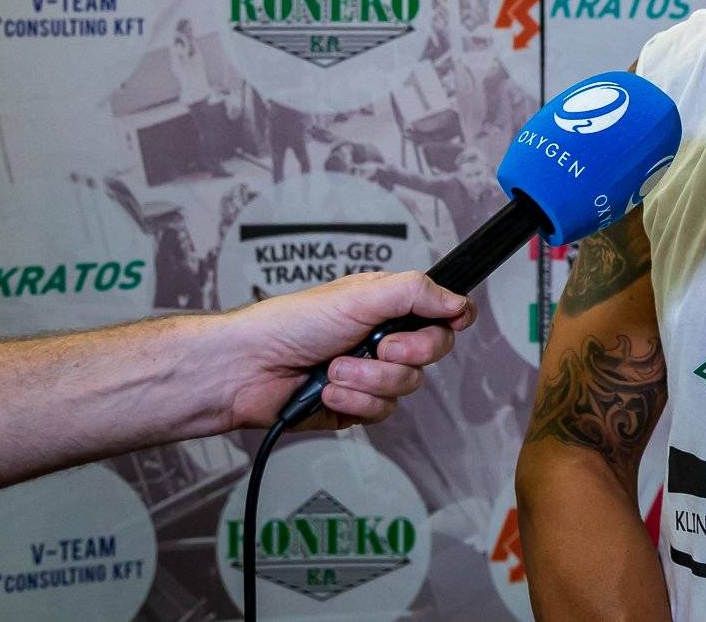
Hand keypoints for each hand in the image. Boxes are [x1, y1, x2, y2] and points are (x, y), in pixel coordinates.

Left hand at [219, 271, 476, 430]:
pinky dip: (353, 402)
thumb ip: (414, 293)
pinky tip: (328, 391)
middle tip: (381, 347)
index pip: (440, 313)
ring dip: (368, 380)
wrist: (246, 369)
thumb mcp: (359, 296)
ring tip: (335, 370)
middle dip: (405, 353)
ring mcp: (370, 375)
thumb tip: (459, 301)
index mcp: (387, 306)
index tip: (451, 322)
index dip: (451, 319)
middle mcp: (383, 339)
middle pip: (431, 352)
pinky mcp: (355, 407)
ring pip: (406, 387)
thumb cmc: (290, 323)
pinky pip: (380, 412)